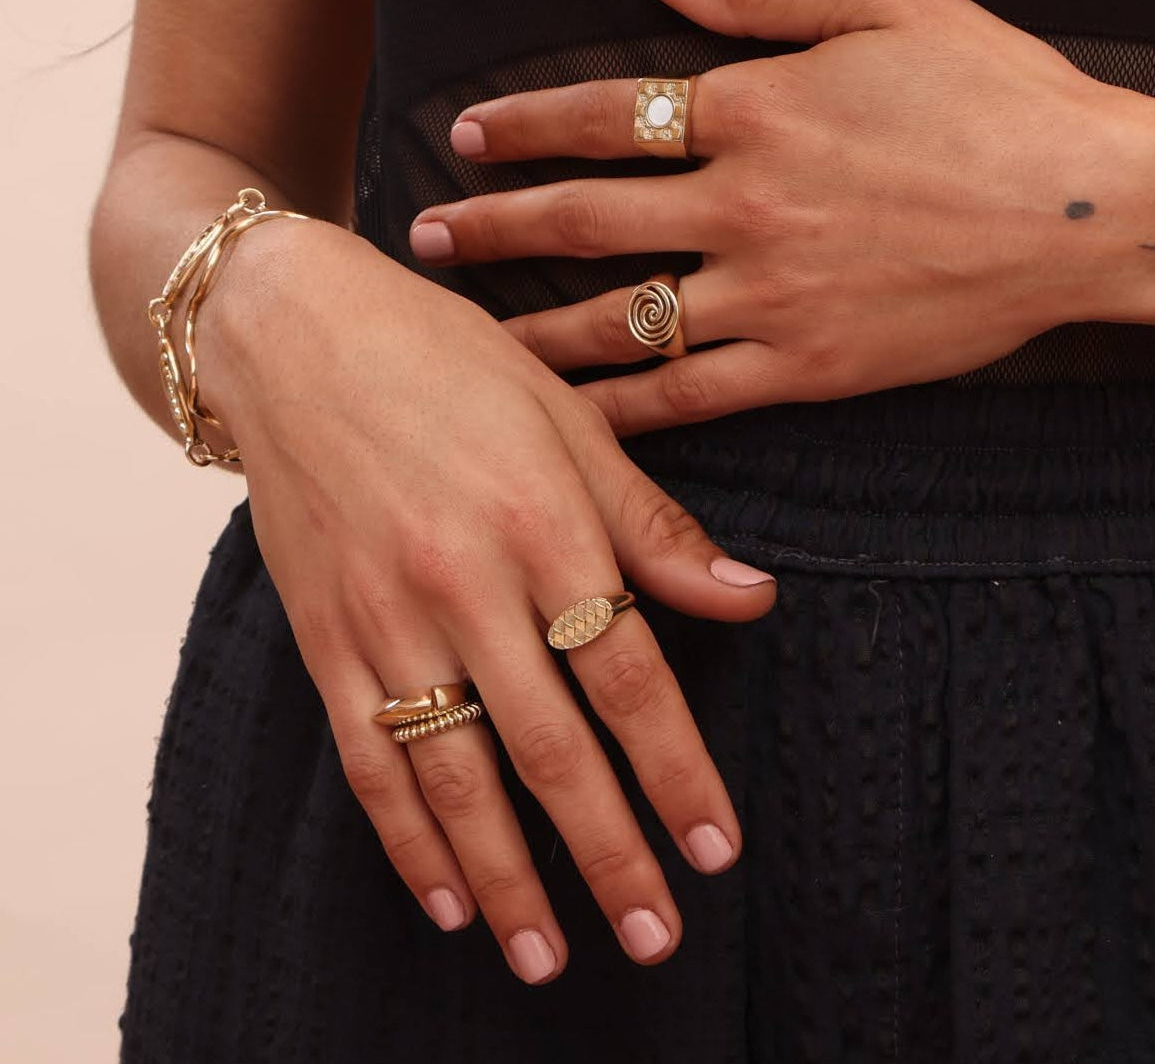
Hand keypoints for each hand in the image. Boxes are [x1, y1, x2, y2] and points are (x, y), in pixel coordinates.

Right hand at [193, 214, 776, 982]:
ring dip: (507, 875)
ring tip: (550, 957)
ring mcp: (383, 616)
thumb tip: (750, 596)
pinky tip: (446, 898)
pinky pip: (366, 755)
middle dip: (608, 852)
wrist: (295, 332)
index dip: (676, 769)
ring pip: (453, 773)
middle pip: (549, 747)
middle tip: (656, 938)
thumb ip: (652, 522)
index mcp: (539, 523)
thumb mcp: (565, 419)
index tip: (716, 847)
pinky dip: (405, 837)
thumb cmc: (445, 363)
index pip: (627, 675)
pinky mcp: (323, 634)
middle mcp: (462, 583)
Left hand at [410, 0, 1154, 434]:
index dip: (523, 126)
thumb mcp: (893, 4)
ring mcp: (768, 296)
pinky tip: (567, 418)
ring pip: (619, 320)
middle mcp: (744, 206)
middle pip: (585, 221)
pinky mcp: (802, 369)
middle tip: (424, 238)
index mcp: (759, 111)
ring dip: (533, 328)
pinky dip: (620, 409)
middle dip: (492, 229)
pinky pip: (687, 396)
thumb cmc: (998, 99)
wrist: (1088, 211)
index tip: (464, 138)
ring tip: (469, 339)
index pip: (605, 116)